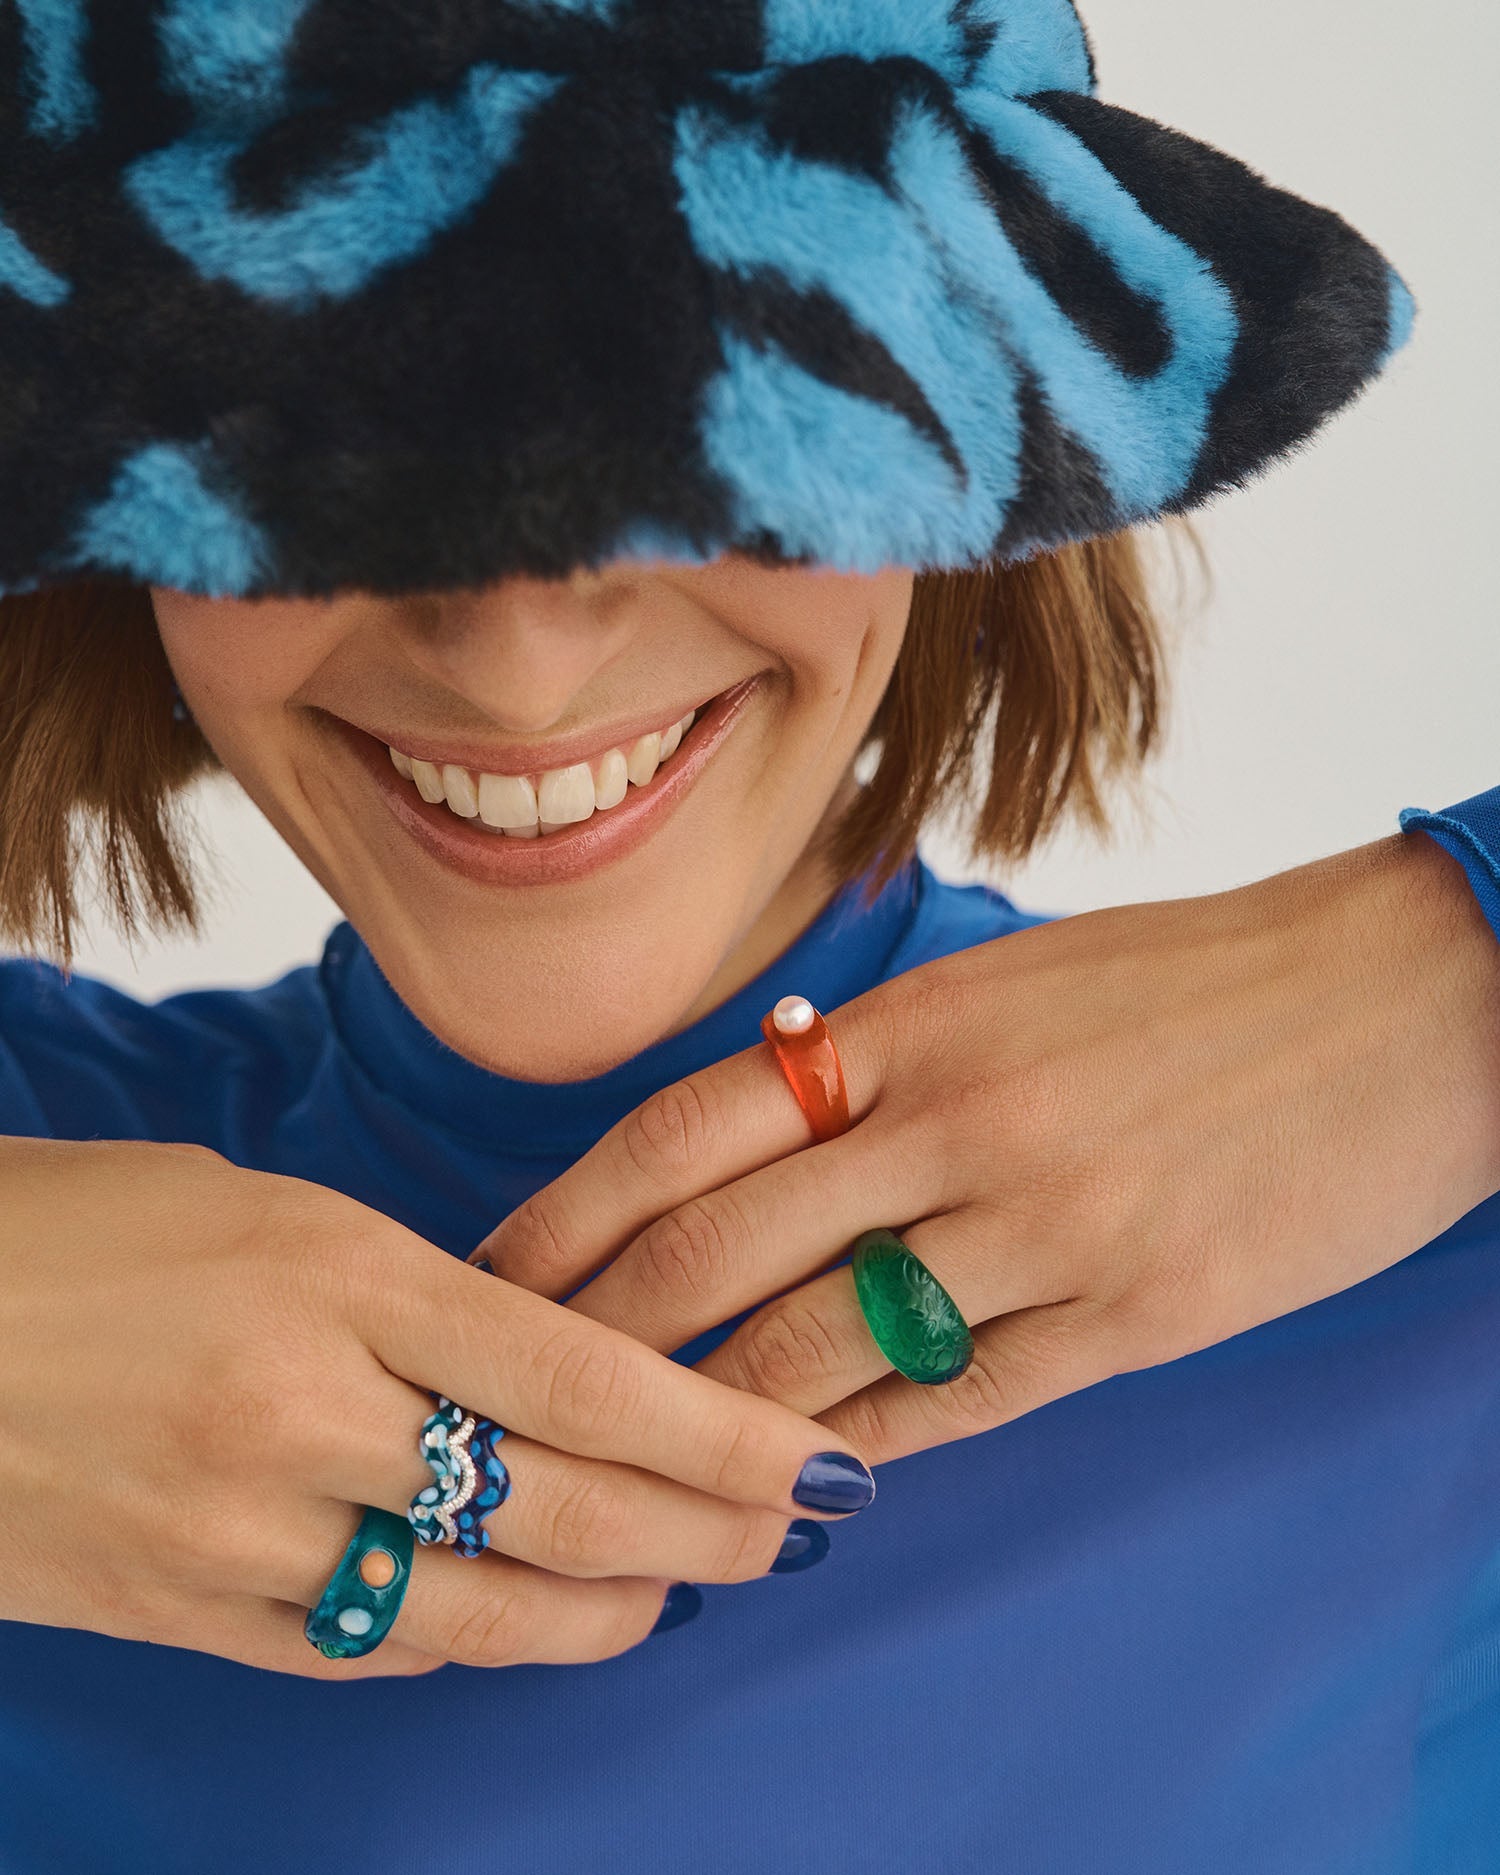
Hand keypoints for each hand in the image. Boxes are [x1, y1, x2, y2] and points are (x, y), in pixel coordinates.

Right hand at [0, 1139, 871, 1678]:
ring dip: (601, 1609)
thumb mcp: (257, 1206)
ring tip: (678, 1590)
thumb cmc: (73, 1228)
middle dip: (701, 1530)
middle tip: (786, 1532)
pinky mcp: (178, 1612)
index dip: (717, 1431)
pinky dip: (463, 1638)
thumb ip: (399, 1291)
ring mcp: (239, 1530)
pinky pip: (362, 1647)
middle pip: (560, 1504)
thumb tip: (525, 1357)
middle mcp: (306, 1412)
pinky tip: (520, 1621)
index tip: (808, 1457)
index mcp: (339, 1275)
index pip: (581, 1374)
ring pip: (476, 1607)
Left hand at [475, 832, 1499, 1462]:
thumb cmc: (1191, 984)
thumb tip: (768, 1099)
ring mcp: (1045, 1224)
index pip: (685, 1127)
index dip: (569, 1212)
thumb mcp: (1013, 980)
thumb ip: (883, 1052)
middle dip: (597, 1331)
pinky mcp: (1133, 1314)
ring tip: (635, 1467)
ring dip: (708, 1419)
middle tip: (518, 1390)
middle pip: (717, 1248)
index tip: (496, 1271)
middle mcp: (957, 1122)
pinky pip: (954, 1403)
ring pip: (819, 1349)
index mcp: (916, 1027)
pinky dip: (856, 1451)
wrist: (1395, 1005)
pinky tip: (794, 1485)